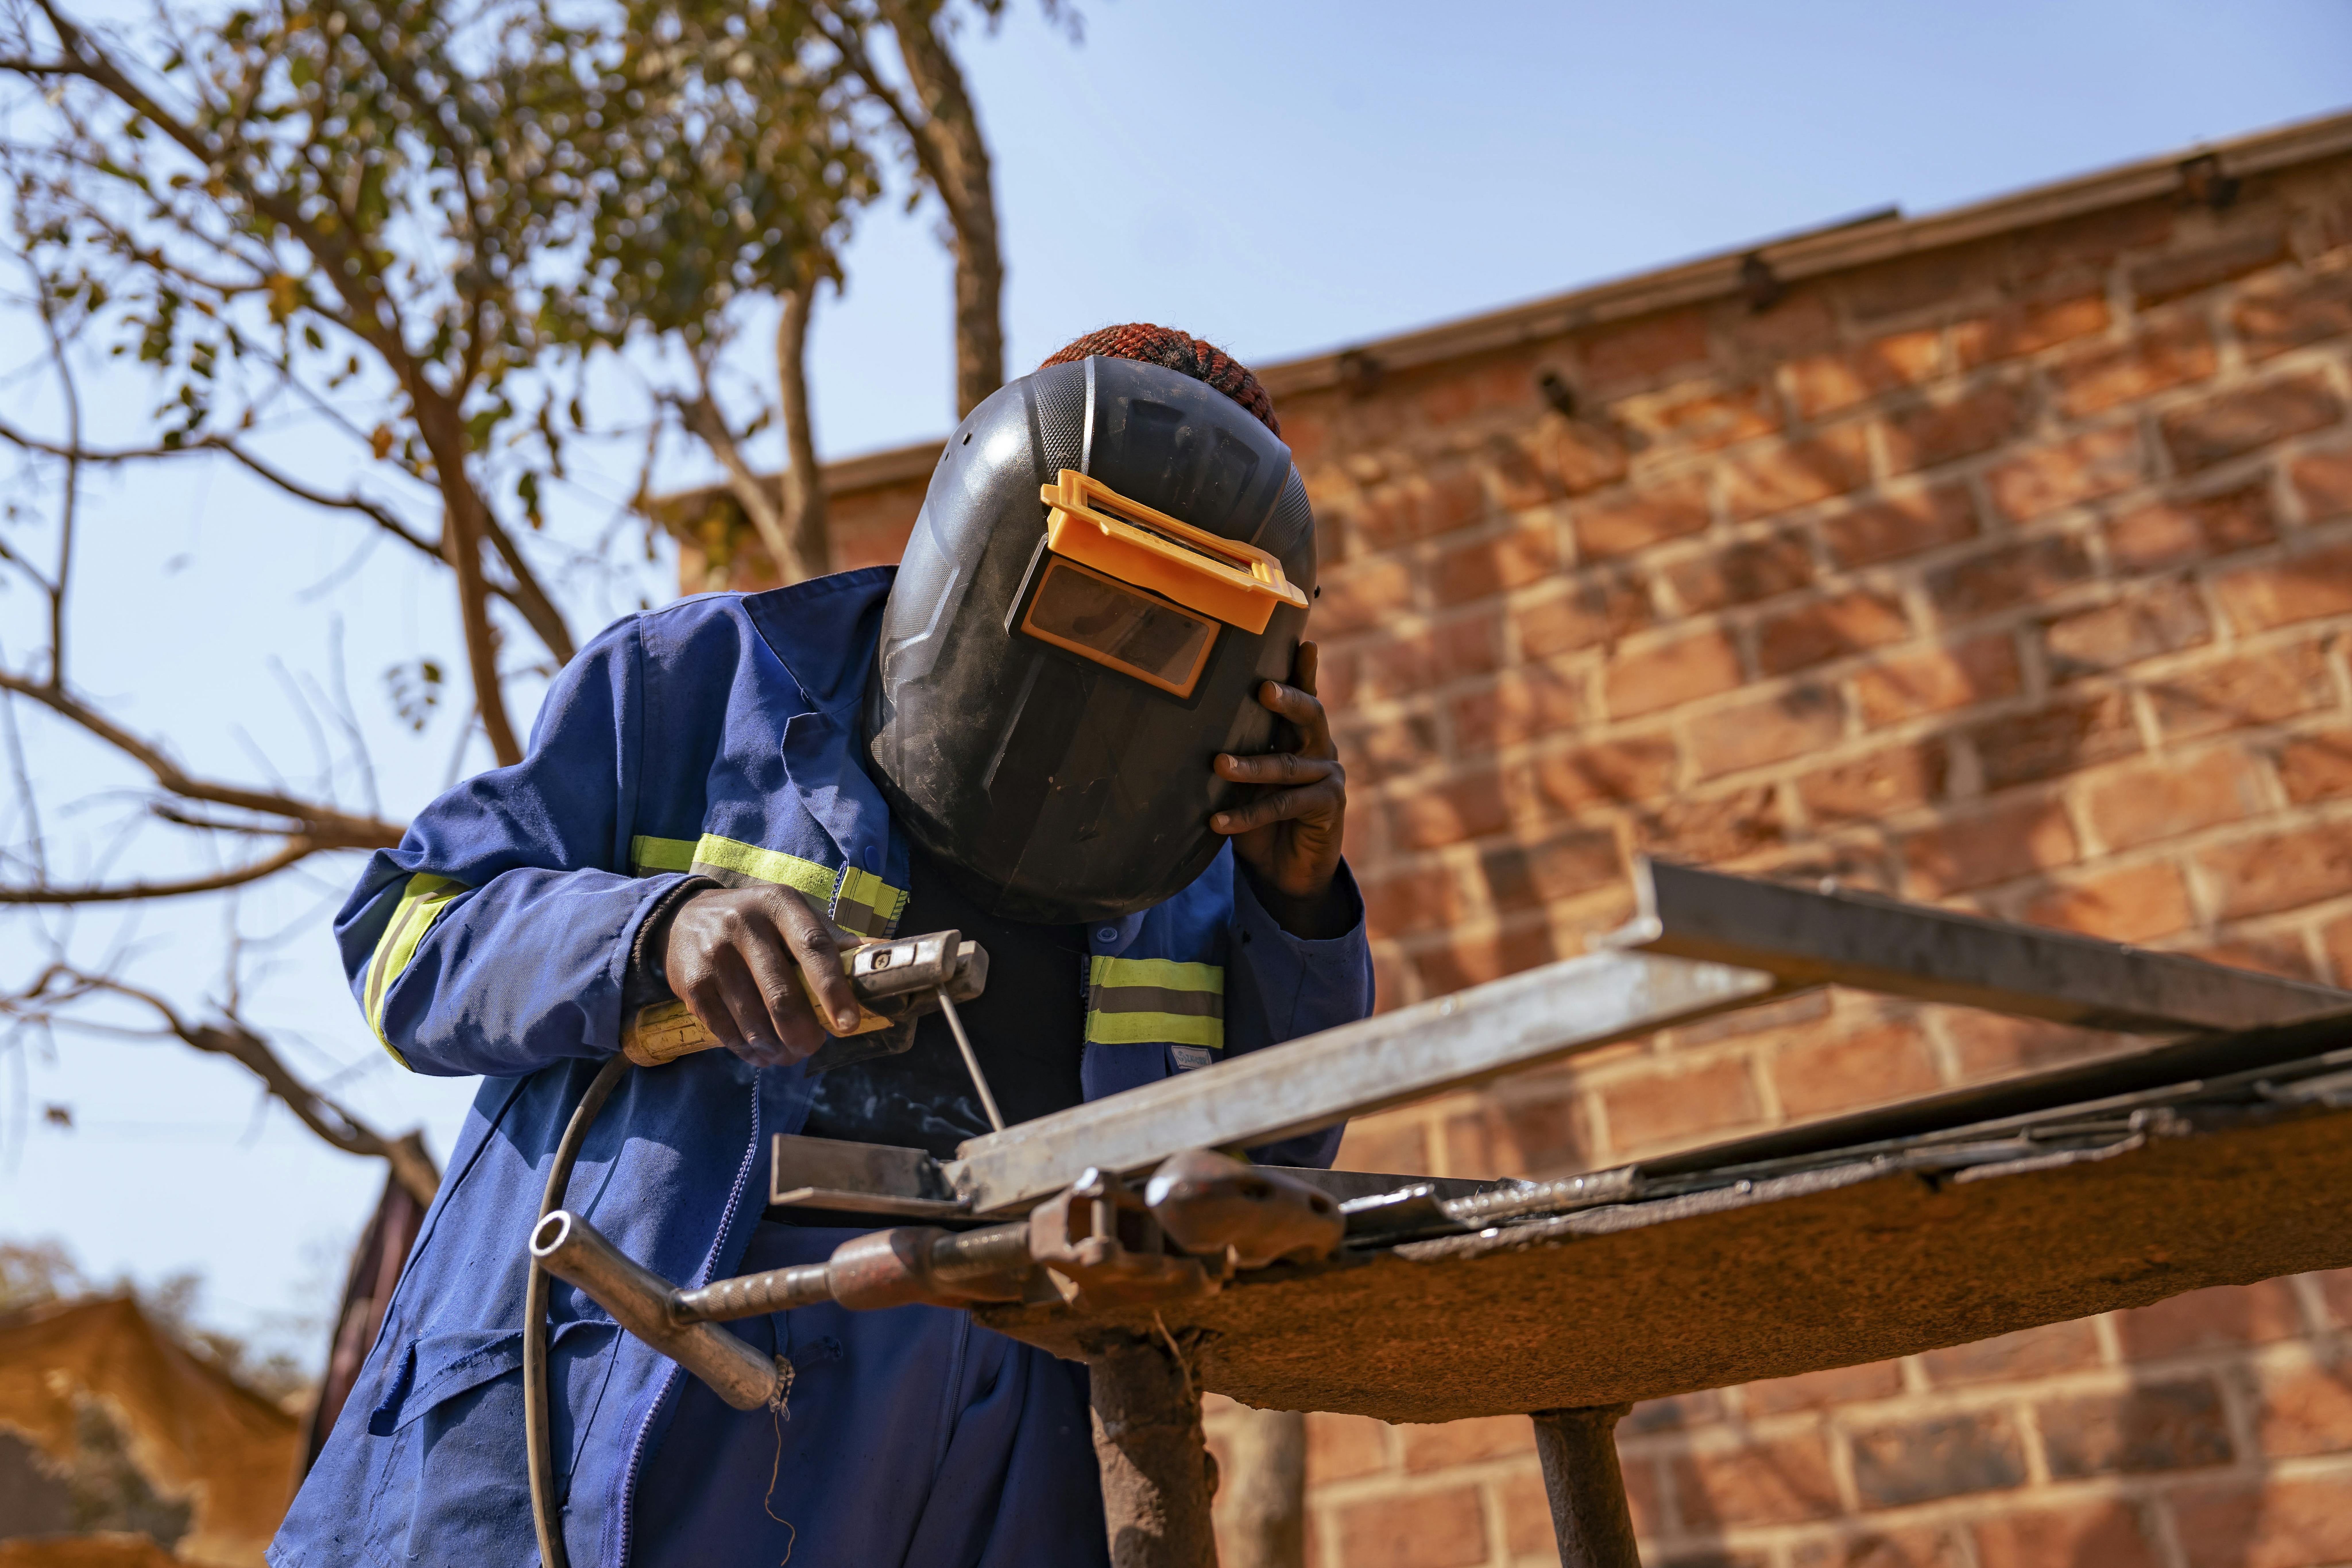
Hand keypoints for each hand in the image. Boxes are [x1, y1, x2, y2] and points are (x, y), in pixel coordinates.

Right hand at [658, 885, 857, 1067]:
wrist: (685, 917)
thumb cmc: (758, 923)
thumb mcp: (793, 916)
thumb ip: (832, 939)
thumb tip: (882, 954)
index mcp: (780, 904)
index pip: (814, 947)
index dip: (834, 989)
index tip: (849, 1024)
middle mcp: (744, 924)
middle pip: (782, 994)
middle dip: (802, 1033)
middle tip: (812, 1046)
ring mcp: (714, 953)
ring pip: (753, 1019)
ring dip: (776, 1047)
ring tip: (787, 1054)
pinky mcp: (691, 982)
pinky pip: (725, 1029)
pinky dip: (747, 1049)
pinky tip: (759, 1052)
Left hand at [1212, 641, 1350, 936]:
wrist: (1286, 870)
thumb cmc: (1262, 816)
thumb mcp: (1248, 780)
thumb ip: (1240, 750)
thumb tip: (1194, 723)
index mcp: (1300, 733)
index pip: (1303, 694)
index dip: (1304, 669)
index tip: (1302, 641)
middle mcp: (1319, 747)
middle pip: (1310, 714)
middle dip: (1288, 699)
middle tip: (1263, 689)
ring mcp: (1328, 775)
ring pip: (1286, 764)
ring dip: (1249, 767)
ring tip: (1218, 765)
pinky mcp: (1328, 806)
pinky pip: (1283, 805)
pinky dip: (1248, 814)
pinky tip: (1217, 821)